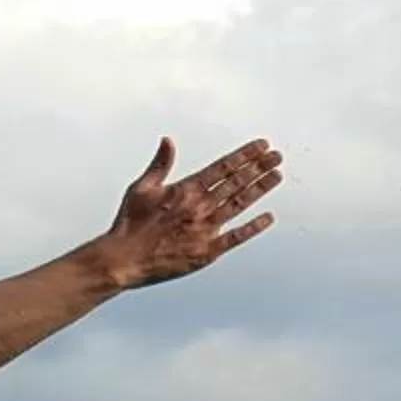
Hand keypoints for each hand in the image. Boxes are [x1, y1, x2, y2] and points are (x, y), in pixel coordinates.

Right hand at [95, 136, 281, 287]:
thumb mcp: (141, 188)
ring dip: (260, 189)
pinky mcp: (207, 252)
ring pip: (240, 204)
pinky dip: (253, 227)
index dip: (245, 155)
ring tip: (276, 176)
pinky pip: (236, 237)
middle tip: (277, 157)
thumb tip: (168, 140)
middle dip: (259, 167)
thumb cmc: (129, 224)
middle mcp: (200, 207)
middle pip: (236, 182)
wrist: (123, 259)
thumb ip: (160, 164)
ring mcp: (206, 230)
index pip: (223, 167)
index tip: (262, 146)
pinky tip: (268, 218)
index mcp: (185, 189)